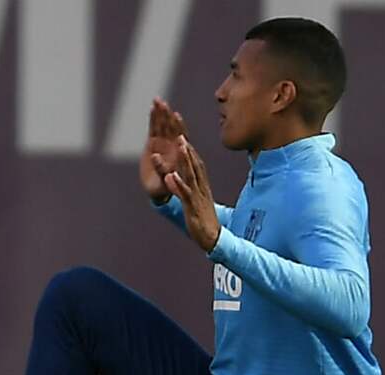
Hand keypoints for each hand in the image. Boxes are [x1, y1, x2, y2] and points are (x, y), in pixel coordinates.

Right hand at [140, 97, 188, 200]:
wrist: (160, 192)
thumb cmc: (166, 188)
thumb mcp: (167, 181)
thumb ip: (162, 170)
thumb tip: (156, 157)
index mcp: (180, 155)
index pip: (180, 137)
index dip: (178, 126)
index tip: (176, 116)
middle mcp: (173, 147)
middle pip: (171, 128)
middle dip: (167, 115)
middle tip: (163, 102)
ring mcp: (164, 144)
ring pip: (163, 126)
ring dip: (160, 113)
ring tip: (157, 100)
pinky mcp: (153, 144)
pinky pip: (154, 129)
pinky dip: (153, 119)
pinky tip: (152, 108)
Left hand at [165, 135, 221, 252]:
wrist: (213, 238)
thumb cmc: (203, 217)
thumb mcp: (196, 196)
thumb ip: (190, 183)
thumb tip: (182, 173)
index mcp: (200, 182)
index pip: (194, 159)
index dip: (187, 143)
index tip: (181, 127)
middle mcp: (200, 185)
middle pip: (193, 161)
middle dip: (186, 143)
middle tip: (180, 125)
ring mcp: (197, 195)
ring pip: (191, 174)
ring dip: (185, 158)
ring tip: (180, 143)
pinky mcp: (193, 208)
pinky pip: (186, 195)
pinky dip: (178, 185)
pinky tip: (170, 176)